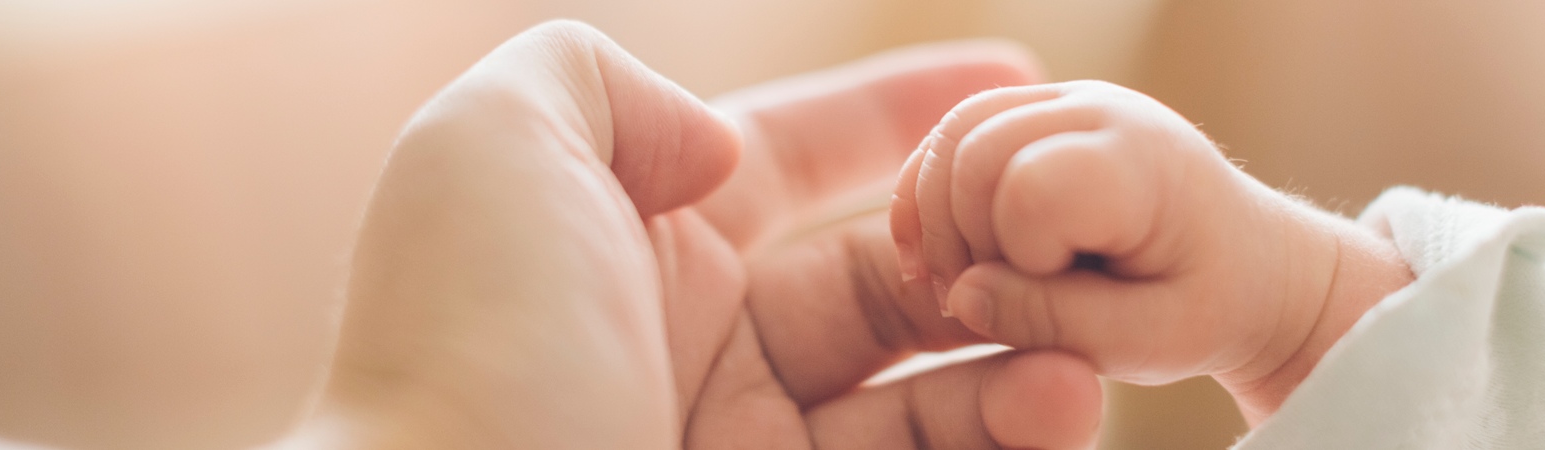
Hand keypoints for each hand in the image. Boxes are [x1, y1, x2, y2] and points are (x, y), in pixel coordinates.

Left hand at [316, 21, 1101, 448]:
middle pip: (885, 287)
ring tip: (1077, 374)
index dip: (897, 113)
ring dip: (1015, 377)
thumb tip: (712, 144)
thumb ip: (602, 82)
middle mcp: (698, 347)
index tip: (1014, 77)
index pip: (796, 158)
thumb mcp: (494, 141)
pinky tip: (1056, 415)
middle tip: (1064, 256)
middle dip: (985, 262)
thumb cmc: (468, 336)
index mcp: (637, 241)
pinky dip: (1000, 449)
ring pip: (922, 405)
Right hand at [889, 80, 1412, 423]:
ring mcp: (1063, 100)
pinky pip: (951, 134)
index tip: (1055, 301)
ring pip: (951, 135)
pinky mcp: (1034, 112)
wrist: (1245, 262)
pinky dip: (932, 195)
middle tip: (990, 305)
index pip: (1028, 190)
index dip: (1017, 259)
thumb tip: (963, 296)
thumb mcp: (1149, 344)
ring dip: (939, 218)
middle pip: (972, 152)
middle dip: (961, 240)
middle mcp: (1098, 109)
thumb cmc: (1208, 305)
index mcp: (1140, 165)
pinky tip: (944, 253)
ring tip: (970, 281)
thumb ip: (1056, 325)